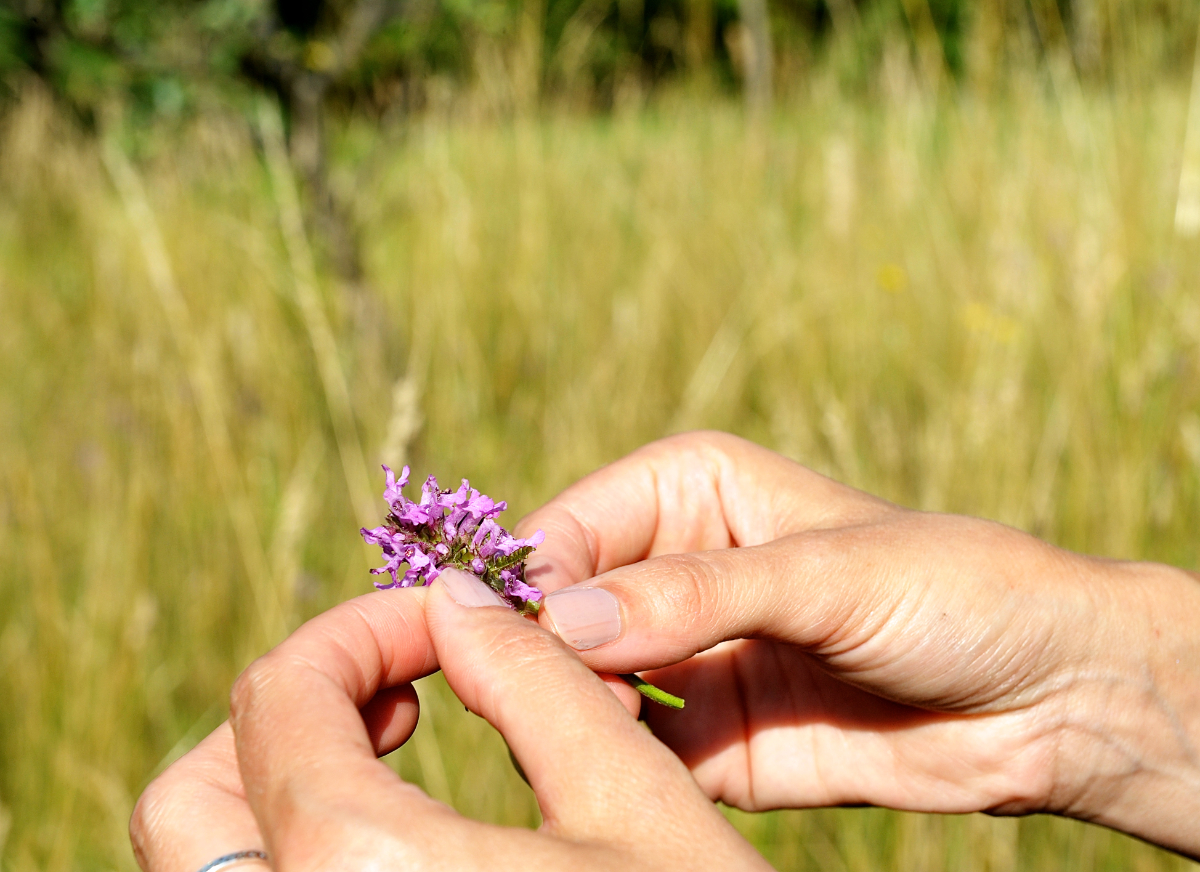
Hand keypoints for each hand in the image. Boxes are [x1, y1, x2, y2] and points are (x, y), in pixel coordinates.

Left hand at [130, 570, 770, 870]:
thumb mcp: (635, 803)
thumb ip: (531, 682)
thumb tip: (456, 603)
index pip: (280, 701)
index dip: (360, 631)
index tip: (443, 623)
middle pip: (192, 801)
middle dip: (291, 710)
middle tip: (399, 686)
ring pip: (206, 870)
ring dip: (278, 785)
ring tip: (390, 747)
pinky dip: (298, 854)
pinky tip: (394, 838)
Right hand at [521, 431, 1199, 857]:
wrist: (1044, 694)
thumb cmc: (951, 590)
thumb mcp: (825, 575)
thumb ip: (697, 595)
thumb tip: (564, 616)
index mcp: (687, 491)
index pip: (570, 529)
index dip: (534, 581)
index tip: (523, 638)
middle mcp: (671, 570)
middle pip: (560, 610)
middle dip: (541, 653)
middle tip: (543, 700)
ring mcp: (683, 660)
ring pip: (580, 685)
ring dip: (567, 713)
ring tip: (587, 739)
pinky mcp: (705, 740)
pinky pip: (630, 755)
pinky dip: (611, 767)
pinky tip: (618, 779)